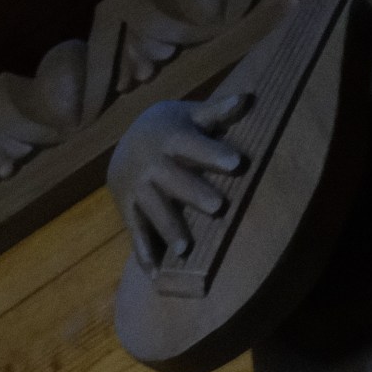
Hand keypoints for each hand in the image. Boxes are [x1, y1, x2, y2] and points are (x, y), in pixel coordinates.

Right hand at [109, 93, 248, 273]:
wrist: (125, 143)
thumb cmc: (171, 128)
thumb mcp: (190, 115)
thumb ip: (217, 112)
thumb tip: (246, 97)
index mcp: (169, 138)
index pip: (192, 145)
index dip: (213, 154)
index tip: (237, 163)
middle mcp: (150, 164)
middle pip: (172, 180)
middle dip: (193, 193)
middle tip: (218, 207)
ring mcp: (136, 188)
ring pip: (153, 209)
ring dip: (167, 228)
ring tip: (185, 248)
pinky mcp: (128, 209)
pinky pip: (136, 231)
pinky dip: (144, 253)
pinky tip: (155, 274)